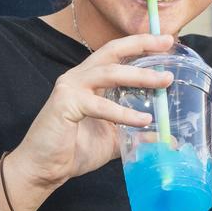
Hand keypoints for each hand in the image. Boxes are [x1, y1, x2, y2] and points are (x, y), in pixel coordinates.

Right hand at [6, 34, 174, 190]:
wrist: (44, 169)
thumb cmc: (73, 150)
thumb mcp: (113, 140)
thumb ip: (135, 134)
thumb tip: (165, 139)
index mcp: (89, 80)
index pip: (116, 54)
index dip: (139, 44)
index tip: (166, 41)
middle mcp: (79, 77)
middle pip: (112, 51)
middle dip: (141, 44)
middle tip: (167, 43)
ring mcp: (70, 88)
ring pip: (109, 73)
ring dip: (140, 76)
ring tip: (165, 81)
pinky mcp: (65, 104)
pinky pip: (100, 105)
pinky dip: (123, 113)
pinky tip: (143, 121)